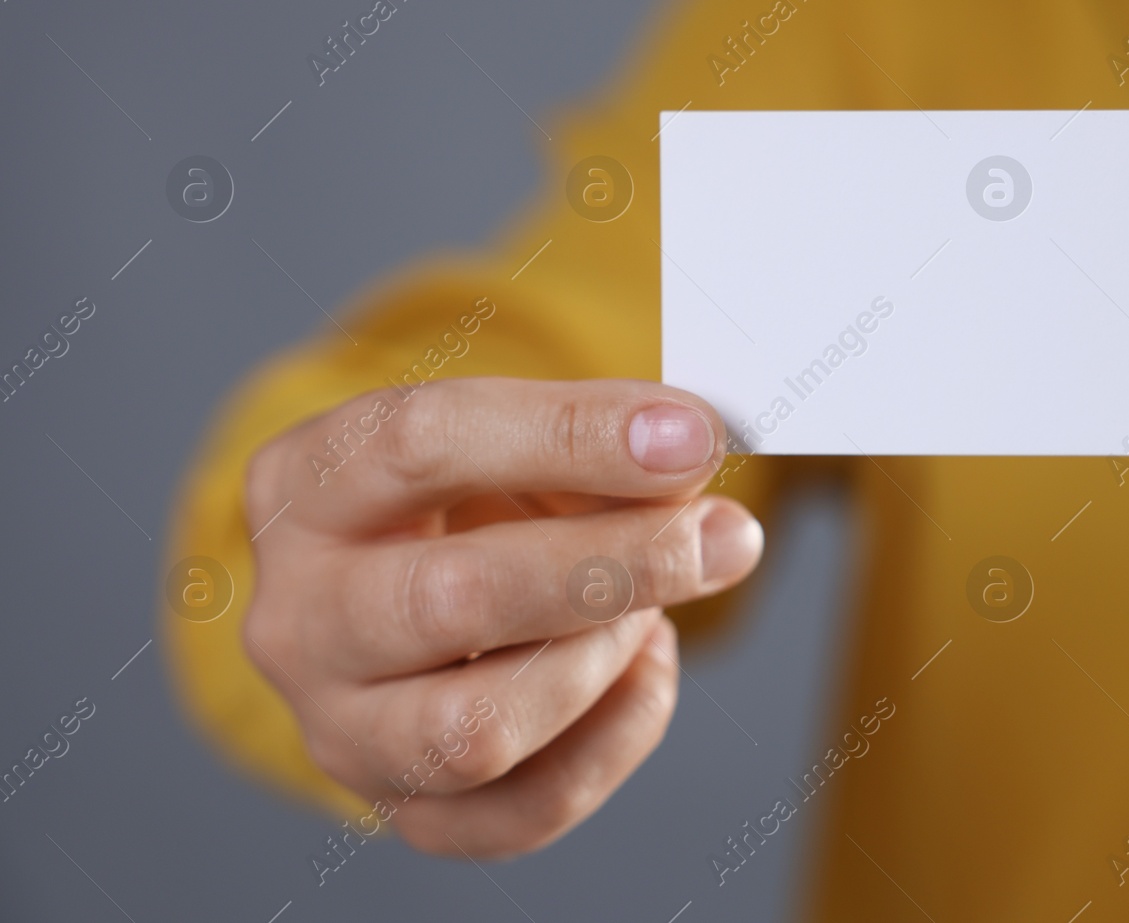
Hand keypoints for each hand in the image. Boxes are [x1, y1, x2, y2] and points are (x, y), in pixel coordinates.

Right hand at [241, 377, 762, 857]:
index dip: (570, 436)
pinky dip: (617, 737)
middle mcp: (298, 619)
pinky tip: (644, 665)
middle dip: (612, 565)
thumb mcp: (510, 430)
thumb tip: (689, 451)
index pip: (421, 445)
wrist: (410, 580)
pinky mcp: (407, 810)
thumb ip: (590, 434)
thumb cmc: (468, 493)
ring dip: (603, 656)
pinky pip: (527, 810)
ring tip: (654, 604)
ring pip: (479, 728)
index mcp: (305, 486)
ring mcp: (340, 729)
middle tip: (718, 536)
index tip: (691, 436)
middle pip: (450, 600)